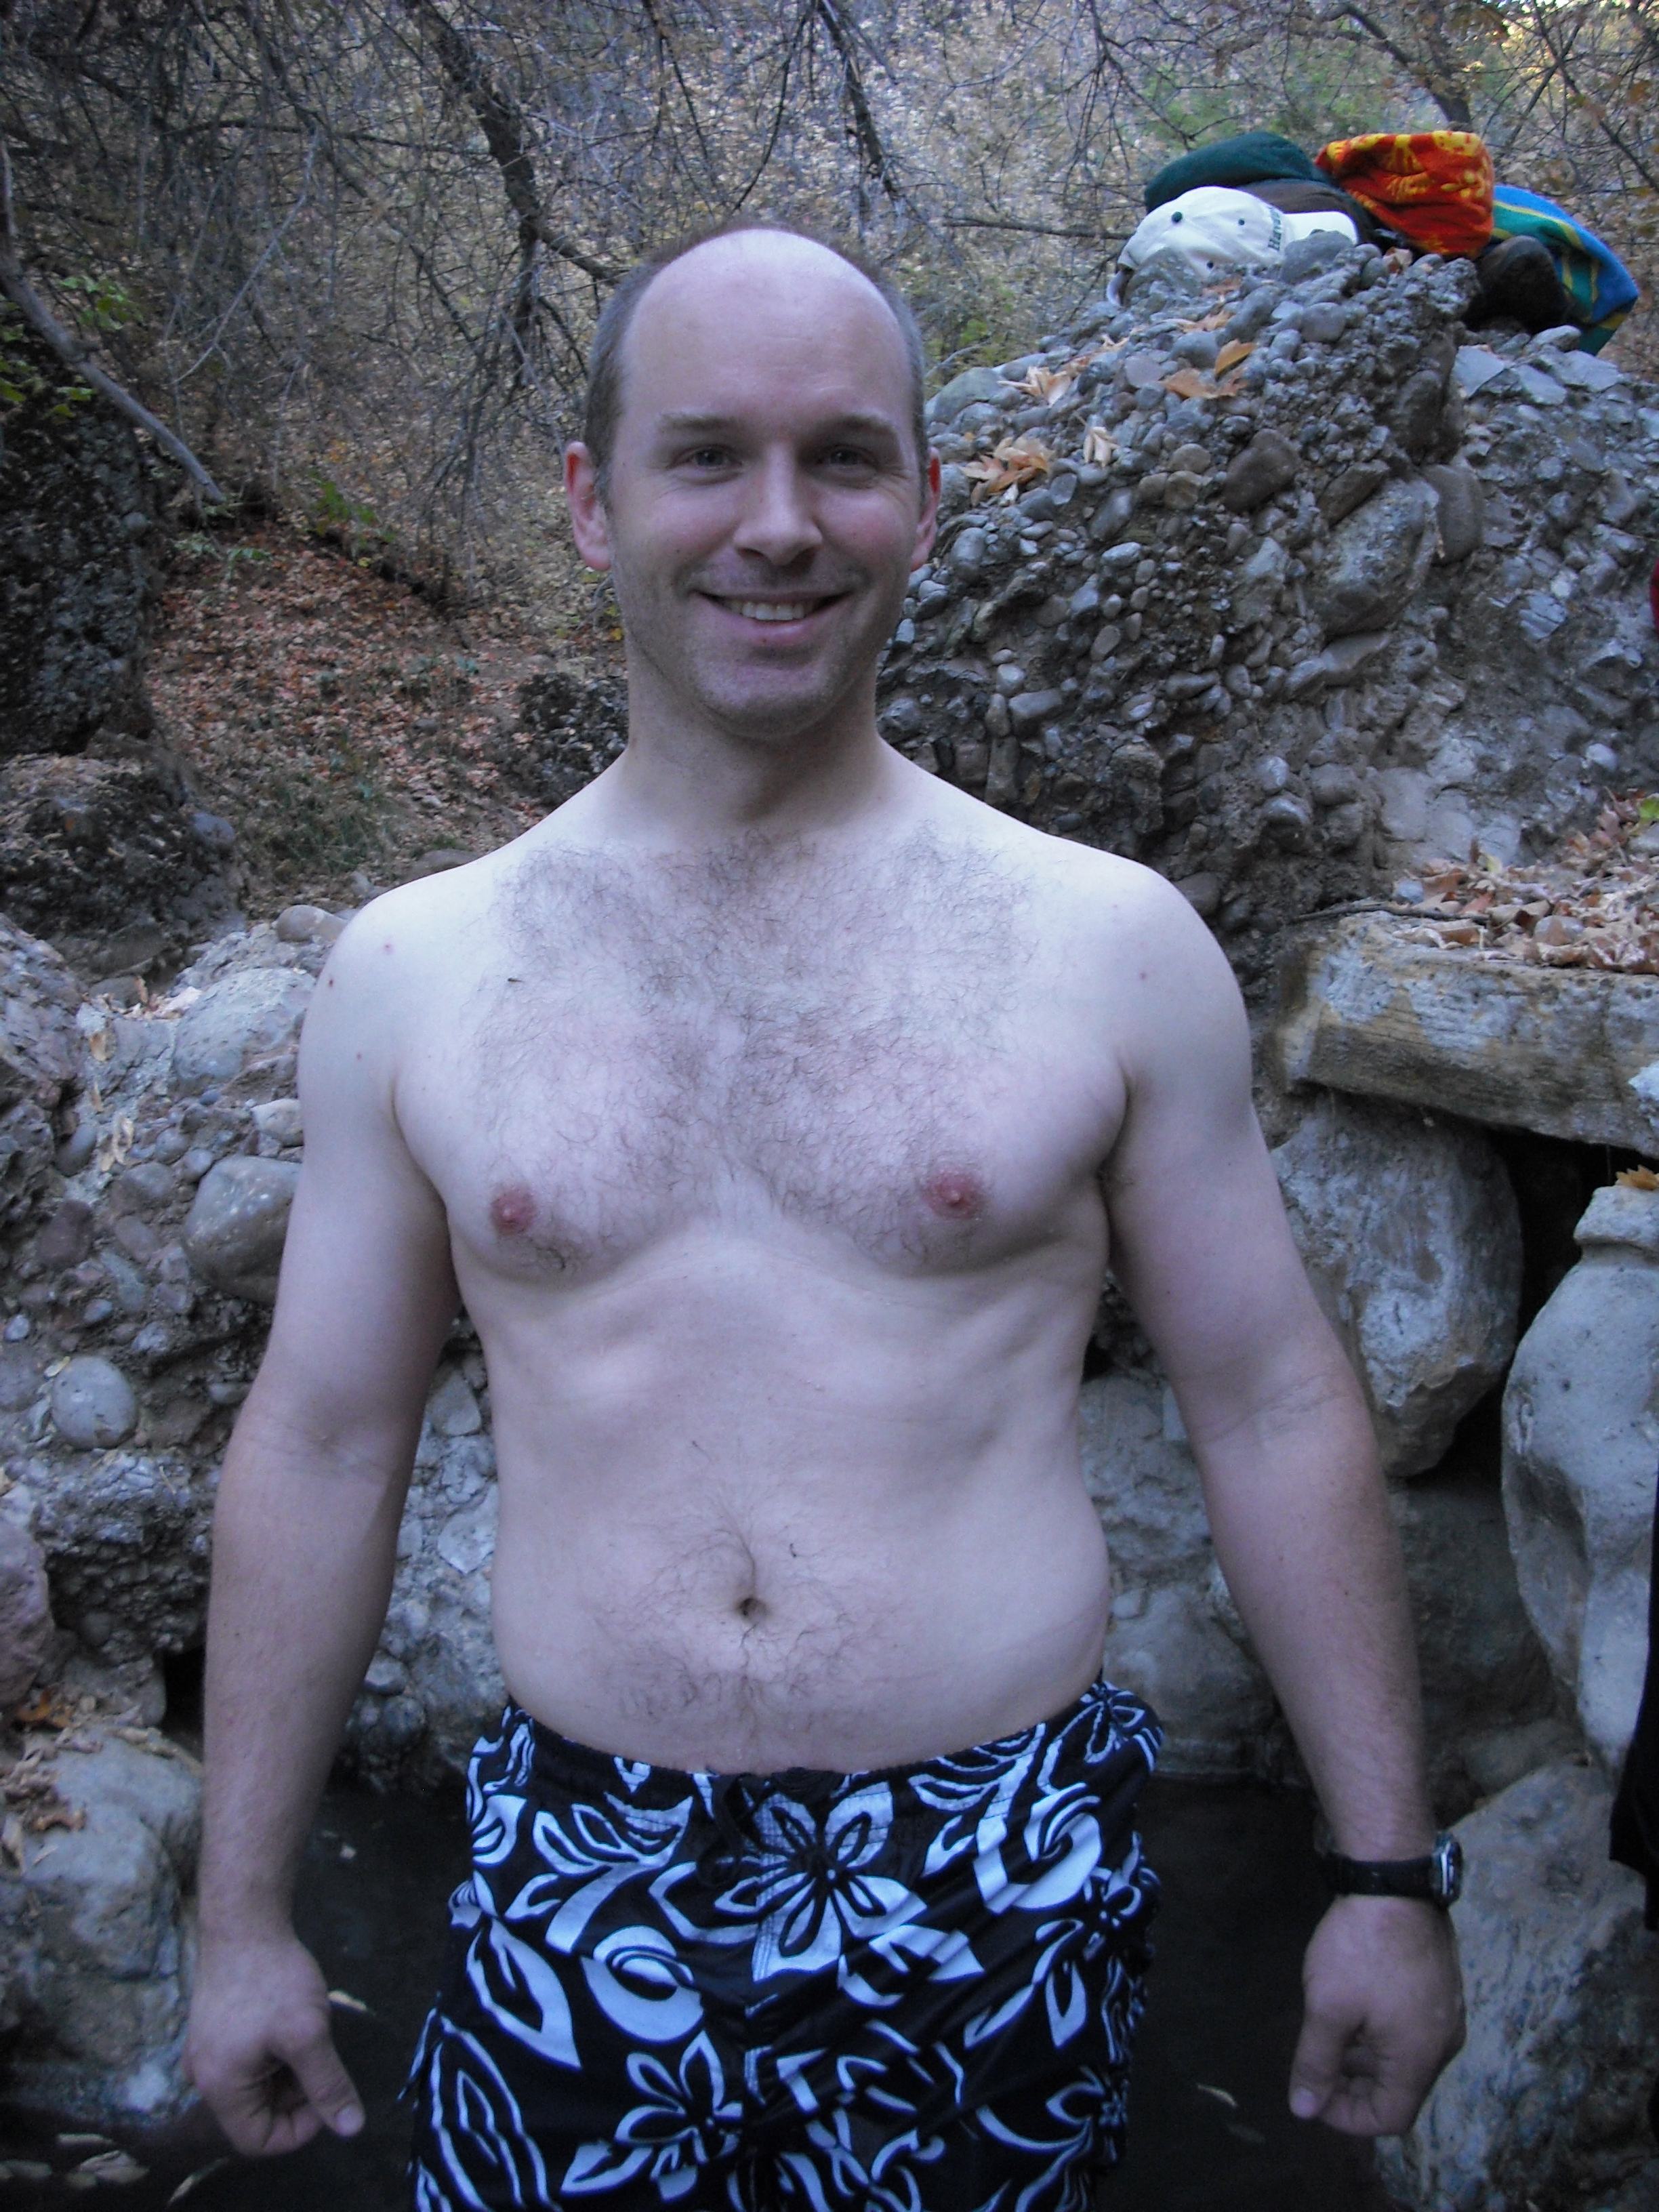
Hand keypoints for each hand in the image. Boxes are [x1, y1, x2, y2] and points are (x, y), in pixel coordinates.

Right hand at [186, 1930, 365, 2155]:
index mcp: (220, 2088)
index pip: (259, 2141)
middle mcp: (204, 2077)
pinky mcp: (216, 2029)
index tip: (328, 2094)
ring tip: (308, 2031)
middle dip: (298, 2092)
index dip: (301, 2128)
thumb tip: (352, 2129)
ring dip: (290, 2068)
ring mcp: (208, 2051)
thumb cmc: (274, 1980)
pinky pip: (251, 2059)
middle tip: (322, 2054)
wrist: (245, 1921)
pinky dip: (278, 2050)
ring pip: (259, 2084)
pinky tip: (293, 2019)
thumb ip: (329, 2085)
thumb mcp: (308, 2036)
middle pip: (259, 2113)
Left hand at [1288, 1895, 1464, 2135]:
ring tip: (1329, 2035)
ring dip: (1366, 2058)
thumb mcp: (1327, 2008)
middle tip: (1316, 2067)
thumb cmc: (1360, 1948)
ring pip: (1405, 2057)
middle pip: (1400, 2090)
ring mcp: (1447, 2012)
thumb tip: (1304, 2109)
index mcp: (1420, 2058)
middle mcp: (1443, 2043)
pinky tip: (1352, 2006)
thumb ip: (1316, 2063)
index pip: (1390, 2117)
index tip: (1313, 2095)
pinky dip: (1381, 2033)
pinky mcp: (1442, 1985)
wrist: (1393, 1880)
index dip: (1347, 2117)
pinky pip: (1412, 2028)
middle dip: (1355, 2087)